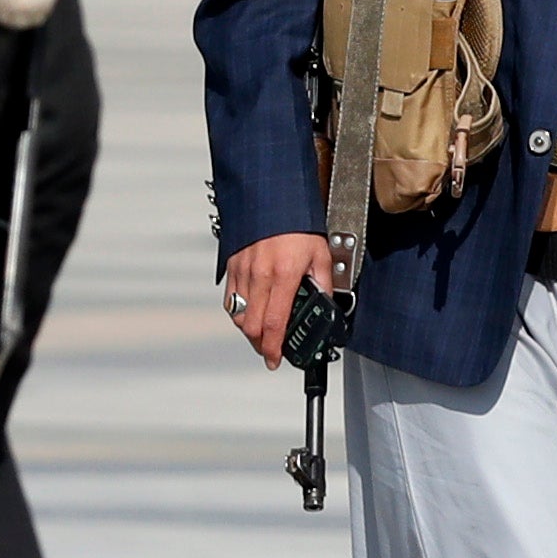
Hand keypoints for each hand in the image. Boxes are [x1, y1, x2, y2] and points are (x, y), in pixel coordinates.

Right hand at [224, 232, 336, 364]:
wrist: (274, 198)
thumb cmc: (297, 223)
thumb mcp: (321, 253)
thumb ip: (323, 282)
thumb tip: (325, 304)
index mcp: (283, 274)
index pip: (274, 323)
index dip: (273, 347)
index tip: (275, 359)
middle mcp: (260, 275)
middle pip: (252, 326)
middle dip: (261, 345)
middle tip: (272, 350)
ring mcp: (243, 271)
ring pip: (239, 315)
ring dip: (250, 330)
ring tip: (263, 334)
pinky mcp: (233, 265)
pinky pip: (230, 299)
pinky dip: (239, 313)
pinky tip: (250, 314)